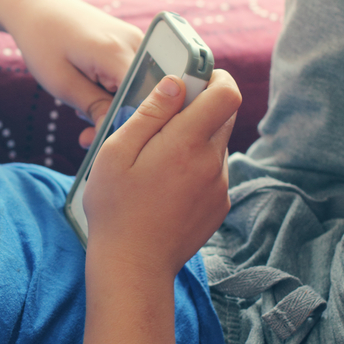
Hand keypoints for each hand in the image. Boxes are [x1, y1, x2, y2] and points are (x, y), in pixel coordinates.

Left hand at [0, 0, 143, 147]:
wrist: (36, 7)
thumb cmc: (42, 41)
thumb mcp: (61, 82)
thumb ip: (93, 107)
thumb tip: (117, 133)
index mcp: (116, 52)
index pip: (144, 100)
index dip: (127, 124)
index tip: (101, 137)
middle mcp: (135, 43)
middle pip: (146, 95)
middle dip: (120, 118)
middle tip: (86, 131)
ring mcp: (137, 40)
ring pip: (141, 88)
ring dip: (117, 105)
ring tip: (84, 109)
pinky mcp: (132, 43)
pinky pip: (134, 76)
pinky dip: (116, 92)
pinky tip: (93, 93)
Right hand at [82, 71, 240, 276]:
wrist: (134, 266)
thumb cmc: (116, 208)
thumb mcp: (117, 152)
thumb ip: (149, 113)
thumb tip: (175, 83)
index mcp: (186, 143)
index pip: (227, 93)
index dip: (216, 77)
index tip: (195, 77)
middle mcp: (211, 162)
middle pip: (224, 115)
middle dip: (199, 107)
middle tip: (162, 119)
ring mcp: (219, 186)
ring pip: (215, 144)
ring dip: (193, 140)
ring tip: (155, 161)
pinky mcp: (219, 205)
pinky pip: (212, 171)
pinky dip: (194, 167)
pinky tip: (164, 185)